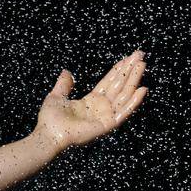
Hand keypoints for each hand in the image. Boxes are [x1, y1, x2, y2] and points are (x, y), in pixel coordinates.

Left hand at [34, 49, 148, 150]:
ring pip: (124, 96)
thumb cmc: (50, 120)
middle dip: (129, 71)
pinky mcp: (107, 125)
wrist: (48, 134)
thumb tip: (66, 72)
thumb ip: (64, 84)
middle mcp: (100, 108)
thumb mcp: (56, 96)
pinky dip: (134, 102)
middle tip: (140, 55)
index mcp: (90, 102)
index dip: (118, 71)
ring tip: (142, 65)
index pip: (108, 83)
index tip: (128, 58)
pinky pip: (123, 113)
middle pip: (119, 86)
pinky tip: (142, 89)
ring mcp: (105, 117)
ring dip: (134, 80)